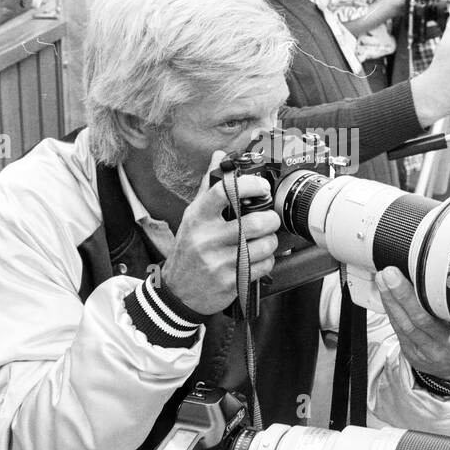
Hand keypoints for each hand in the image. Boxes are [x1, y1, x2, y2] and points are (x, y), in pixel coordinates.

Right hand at [155, 152, 279, 315]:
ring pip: (264, 245)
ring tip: (264, 239)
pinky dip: (267, 260)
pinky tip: (257, 258)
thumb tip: (219, 157)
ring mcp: (220, 261)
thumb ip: (210, 187)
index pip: (225, 191)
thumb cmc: (188, 250)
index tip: (261, 186)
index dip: (250, 185)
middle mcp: (208, 238)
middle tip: (270, 218)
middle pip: (256, 222)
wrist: (178, 292)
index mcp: (198, 217)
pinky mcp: (231, 281)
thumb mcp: (193, 217)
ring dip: (271, 241)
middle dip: (271, 219)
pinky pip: (264, 265)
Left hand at [376, 268, 449, 378]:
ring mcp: (421, 350)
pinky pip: (397, 327)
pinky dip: (389, 307)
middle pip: (419, 321)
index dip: (445, 323)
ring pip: (403, 324)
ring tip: (383, 278)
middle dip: (404, 296)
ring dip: (390, 299)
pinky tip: (383, 290)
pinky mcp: (408, 350)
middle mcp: (439, 349)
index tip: (435, 306)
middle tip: (392, 274)